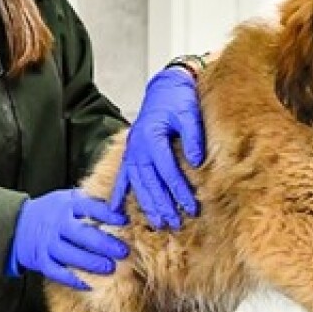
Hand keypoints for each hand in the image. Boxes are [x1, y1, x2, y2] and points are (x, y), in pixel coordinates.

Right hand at [7, 189, 128, 289]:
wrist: (19, 225)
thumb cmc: (53, 211)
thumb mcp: (68, 198)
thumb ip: (89, 200)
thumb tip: (119, 201)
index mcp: (66, 206)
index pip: (89, 207)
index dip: (107, 214)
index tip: (124, 220)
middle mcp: (57, 225)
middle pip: (81, 234)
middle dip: (103, 244)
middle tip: (123, 251)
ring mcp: (48, 244)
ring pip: (70, 255)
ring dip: (91, 263)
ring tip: (110, 268)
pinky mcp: (42, 261)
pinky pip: (58, 273)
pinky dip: (73, 280)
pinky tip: (90, 285)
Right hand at [110, 66, 203, 228]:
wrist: (166, 86)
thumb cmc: (178, 99)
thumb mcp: (189, 112)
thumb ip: (192, 136)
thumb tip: (196, 161)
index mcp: (151, 136)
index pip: (167, 170)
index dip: (179, 190)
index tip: (192, 207)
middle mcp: (138, 146)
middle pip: (150, 182)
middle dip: (163, 205)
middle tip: (174, 224)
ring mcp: (132, 150)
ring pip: (138, 183)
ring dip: (147, 205)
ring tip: (158, 223)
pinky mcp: (131, 152)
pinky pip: (124, 177)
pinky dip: (119, 194)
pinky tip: (116, 211)